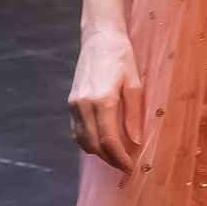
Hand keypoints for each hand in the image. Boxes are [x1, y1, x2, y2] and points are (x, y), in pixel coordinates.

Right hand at [67, 27, 144, 172]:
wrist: (99, 38)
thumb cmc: (122, 57)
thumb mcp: (135, 83)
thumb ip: (134, 114)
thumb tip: (135, 142)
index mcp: (103, 100)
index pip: (109, 140)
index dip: (119, 157)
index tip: (130, 167)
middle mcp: (84, 105)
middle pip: (94, 144)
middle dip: (109, 159)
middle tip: (124, 166)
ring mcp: (74, 105)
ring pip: (82, 140)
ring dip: (98, 153)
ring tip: (115, 157)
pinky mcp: (70, 102)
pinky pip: (76, 131)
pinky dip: (87, 142)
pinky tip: (101, 143)